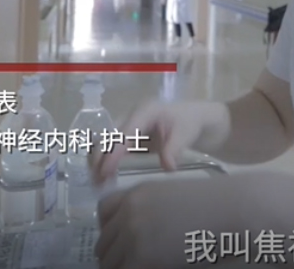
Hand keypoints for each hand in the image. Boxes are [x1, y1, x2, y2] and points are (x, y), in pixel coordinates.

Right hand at [92, 100, 226, 183]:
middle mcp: (132, 117)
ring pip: (107, 142)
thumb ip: (175, 148)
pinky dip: (107, 162)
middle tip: (96, 181)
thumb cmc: (191, 123)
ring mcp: (130, 127)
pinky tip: (106, 178)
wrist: (197, 119)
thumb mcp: (186, 134)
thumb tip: (167, 167)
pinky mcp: (131, 138)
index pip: (123, 133)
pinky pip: (114, 149)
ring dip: (100, 161)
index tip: (105, 172)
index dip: (112, 152)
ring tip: (98, 182)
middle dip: (99, 157)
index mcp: (145, 111)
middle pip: (108, 136)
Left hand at [95, 176, 241, 268]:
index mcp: (136, 193)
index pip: (102, 212)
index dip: (110, 229)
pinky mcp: (141, 258)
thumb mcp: (172, 196)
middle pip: (102, 242)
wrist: (230, 210)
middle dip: (114, 255)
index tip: (121, 241)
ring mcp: (132, 235)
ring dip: (122, 267)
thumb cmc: (213, 204)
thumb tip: (138, 234)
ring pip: (108, 263)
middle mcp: (127, 213)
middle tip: (134, 262)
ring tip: (144, 266)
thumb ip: (149, 211)